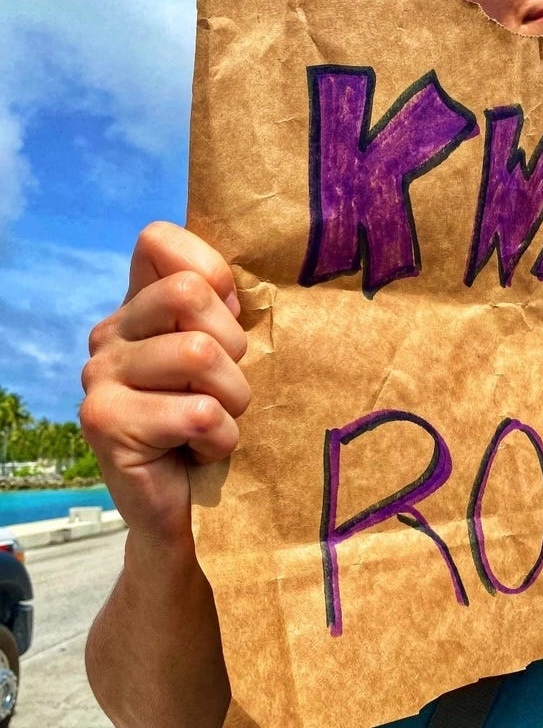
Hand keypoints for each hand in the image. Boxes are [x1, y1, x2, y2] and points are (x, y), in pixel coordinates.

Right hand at [80, 221, 249, 546]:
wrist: (186, 509)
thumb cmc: (217, 426)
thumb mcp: (228, 361)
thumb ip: (224, 314)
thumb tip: (237, 287)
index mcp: (138, 308)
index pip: (157, 240)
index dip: (209, 269)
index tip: (231, 315)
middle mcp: (109, 334)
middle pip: (188, 292)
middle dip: (233, 345)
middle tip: (228, 387)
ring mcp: (99, 377)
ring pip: (200, 353)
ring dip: (234, 399)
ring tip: (218, 422)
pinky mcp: (105, 422)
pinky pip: (198, 411)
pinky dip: (222, 438)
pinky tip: (203, 451)